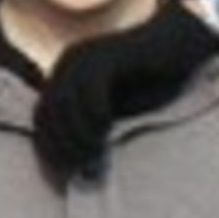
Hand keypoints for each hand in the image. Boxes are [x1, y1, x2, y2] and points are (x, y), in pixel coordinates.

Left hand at [32, 2, 218, 176]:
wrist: (177, 45)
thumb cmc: (150, 81)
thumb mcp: (116, 109)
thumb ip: (94, 128)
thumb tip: (78, 162)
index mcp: (64, 77)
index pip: (41, 117)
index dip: (49, 146)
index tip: (64, 172)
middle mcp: (67, 65)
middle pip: (49, 112)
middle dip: (63, 145)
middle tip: (81, 167)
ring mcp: (84, 57)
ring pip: (66, 103)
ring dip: (78, 134)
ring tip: (95, 153)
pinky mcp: (106, 55)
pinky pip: (91, 88)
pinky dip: (95, 113)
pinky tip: (107, 128)